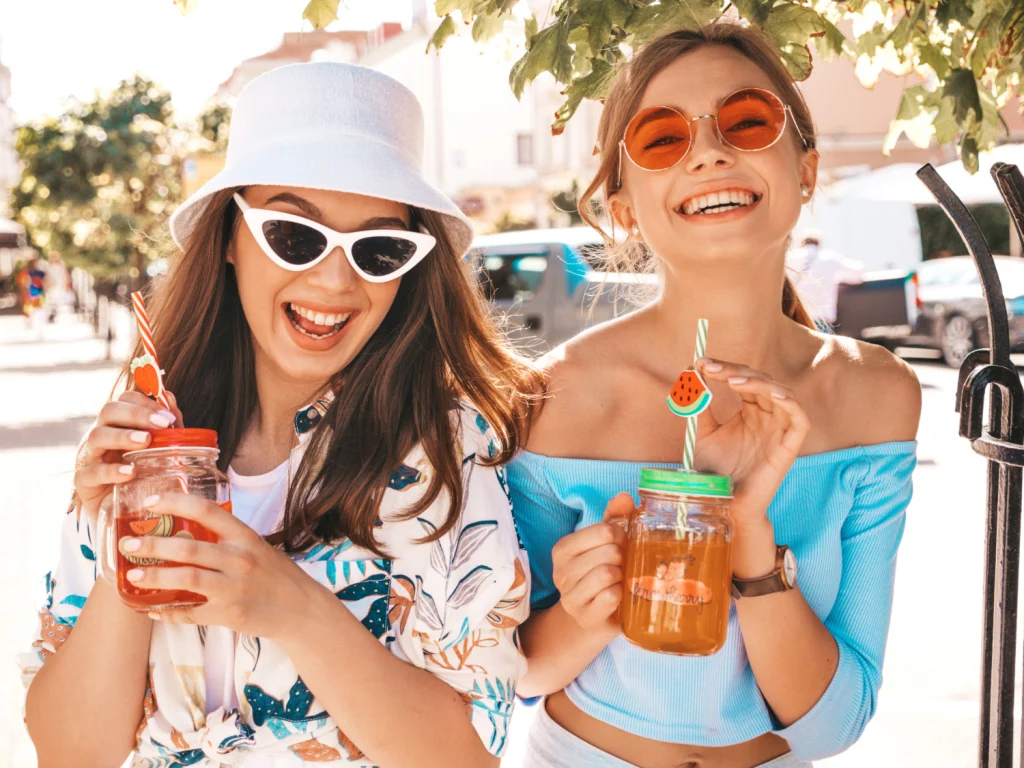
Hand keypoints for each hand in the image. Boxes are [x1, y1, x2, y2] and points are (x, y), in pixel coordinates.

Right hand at [74, 391, 182, 524]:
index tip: (169, 417)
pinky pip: (90, 472)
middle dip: (136, 414)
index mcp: (119, 424)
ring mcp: (89, 457)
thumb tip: (171, 400)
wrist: (126, 514)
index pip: (124, 400)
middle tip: (163, 424)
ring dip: (123, 436)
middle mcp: (101, 435)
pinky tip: (130, 472)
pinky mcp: (84, 483)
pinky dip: (110, 471)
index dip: (146, 403)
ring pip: (97, 436)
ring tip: (145, 441)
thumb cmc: (144, 476)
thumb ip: (167, 428)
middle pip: (109, 411)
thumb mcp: (159, 451)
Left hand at [121, 493, 311, 638]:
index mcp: (245, 536)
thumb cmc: (274, 574)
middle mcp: (240, 559)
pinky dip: (167, 611)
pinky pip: (190, 612)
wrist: (299, 608)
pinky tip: (149, 609)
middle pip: (188, 548)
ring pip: (186, 579)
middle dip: (152, 545)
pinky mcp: (228, 614)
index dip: (175, 503)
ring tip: (132, 575)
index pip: (206, 511)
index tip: (151, 502)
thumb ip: (225, 539)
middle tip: (128, 543)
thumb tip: (182, 530)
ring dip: (154, 577)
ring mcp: (234, 588)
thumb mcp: (256, 546)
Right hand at [552, 494, 631, 636]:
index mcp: (563, 549)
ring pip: (607, 574)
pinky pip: (610, 597)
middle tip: (622, 566)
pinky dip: (621, 595)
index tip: (621, 545)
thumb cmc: (602, 573)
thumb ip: (614, 517)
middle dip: (623, 558)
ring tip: (619, 581)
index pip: (603, 531)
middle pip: (608, 552)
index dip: (621, 536)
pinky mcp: (585, 617)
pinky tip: (617, 597)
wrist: (596, 617)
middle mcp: (561, 572)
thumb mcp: (605, 543)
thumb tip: (625, 496)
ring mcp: (570, 598)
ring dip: (622, 577)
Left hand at [694, 357, 810, 528]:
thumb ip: (699, 404)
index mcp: (750, 411)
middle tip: (709, 368)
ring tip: (732, 381)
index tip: (699, 363)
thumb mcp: (701, 433)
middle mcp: (767, 416)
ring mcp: (780, 430)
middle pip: (759, 380)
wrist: (724, 504)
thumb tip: (689, 370)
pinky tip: (771, 395)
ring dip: (757, 382)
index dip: (723, 367)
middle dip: (734, 370)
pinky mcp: (791, 446)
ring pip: (780, 393)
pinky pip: (800, 419)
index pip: (742, 378)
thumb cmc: (715, 472)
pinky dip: (789, 403)